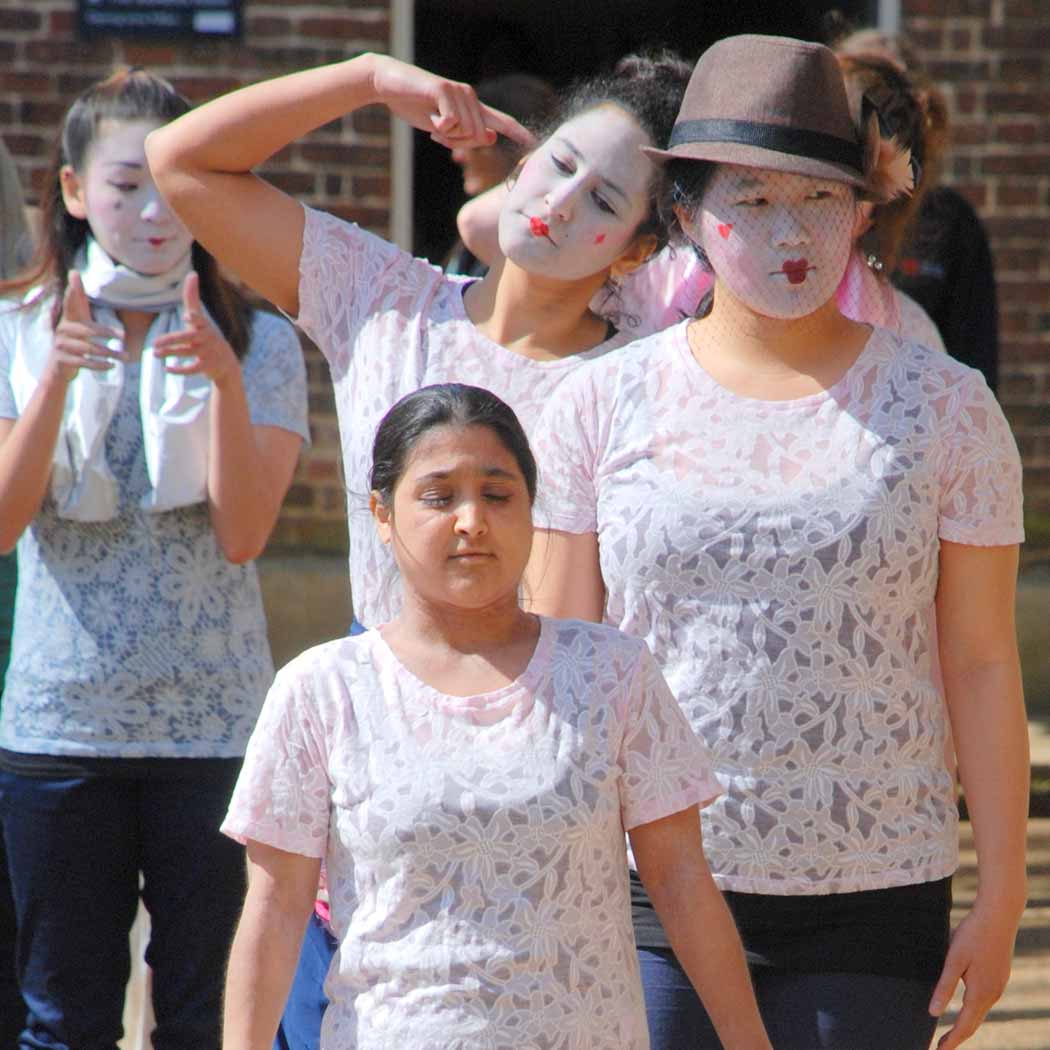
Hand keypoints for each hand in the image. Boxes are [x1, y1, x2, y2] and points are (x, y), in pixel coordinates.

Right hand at [47, 271, 123, 381]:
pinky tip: (111, 365)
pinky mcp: (62, 360)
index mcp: (69, 318)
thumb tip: (74, 272)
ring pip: (88, 349)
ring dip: (109, 353)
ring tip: (126, 357)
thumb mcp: (78, 320)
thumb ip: (79, 300)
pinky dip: (99, 365)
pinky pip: (84, 363)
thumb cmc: (75, 340)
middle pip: (87, 330)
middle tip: (124, 336)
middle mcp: (63, 329)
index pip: (71, 302)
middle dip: (106, 333)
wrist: (58, 367)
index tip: (75, 275)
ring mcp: (60, 345)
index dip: (73, 290)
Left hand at [151, 271, 239, 387]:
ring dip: (170, 353)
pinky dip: (180, 370)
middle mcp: (206, 338)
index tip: (187, 316)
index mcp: (203, 325)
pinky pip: (192, 369)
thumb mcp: (201, 318)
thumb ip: (193, 298)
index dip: (194, 318)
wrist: (226, 363)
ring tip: (155, 353)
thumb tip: (192, 273)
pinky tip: (167, 369)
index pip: (200, 320)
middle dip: (172, 340)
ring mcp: (207, 353)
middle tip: (155, 343)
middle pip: (188, 338)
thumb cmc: (207, 336)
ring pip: (187, 353)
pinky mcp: (207, 366)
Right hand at [370, 55, 533, 150]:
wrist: (389, 85)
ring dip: (446, 136)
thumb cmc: (416, 107)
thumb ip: (465, 136)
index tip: (533, 142)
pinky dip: (437, 127)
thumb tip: (490, 137)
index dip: (517, 132)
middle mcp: (470, 96)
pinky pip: (450, 123)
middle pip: (478, 138)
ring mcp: (459, 91)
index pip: (500, 120)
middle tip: (438, 132)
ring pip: (464, 132)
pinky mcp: (445, 90)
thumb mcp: (442, 128)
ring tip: (432, 120)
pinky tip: (428, 115)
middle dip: (458, 144)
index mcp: (472, 106)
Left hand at [930, 901, 1021, 1048]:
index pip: (964, 1025)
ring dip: (966, 1023)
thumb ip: (944, 986)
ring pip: (980, 1011)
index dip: (951, 1040)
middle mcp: (993, 994)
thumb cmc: (973, 934)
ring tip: (951, 1031)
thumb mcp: (953, 959)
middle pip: (973, 1022)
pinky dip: (973, 1010)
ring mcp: (998, 985)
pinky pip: (984, 1000)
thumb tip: (933, 1012)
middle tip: (941, 1047)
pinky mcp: (999, 976)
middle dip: (957, 1036)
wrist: (999, 916)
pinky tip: (965, 1007)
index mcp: (981, 993)